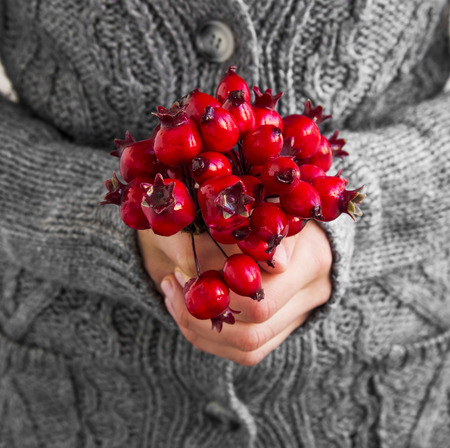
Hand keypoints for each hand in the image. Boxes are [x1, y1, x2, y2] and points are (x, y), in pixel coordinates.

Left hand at [137, 220, 331, 365]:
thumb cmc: (268, 211)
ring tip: (173, 295)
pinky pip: (246, 353)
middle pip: (257, 321)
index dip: (220, 284)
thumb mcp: (262, 207)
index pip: (266, 285)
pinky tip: (185, 313)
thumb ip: (261, 226)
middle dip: (205, 307)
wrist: (290, 231)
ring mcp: (299, 317)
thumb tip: (274, 261)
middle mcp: (313, 293)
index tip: (183, 269)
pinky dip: (210, 339)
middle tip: (174, 279)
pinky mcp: (282, 333)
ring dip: (200, 327)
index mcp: (313, 258)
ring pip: (249, 346)